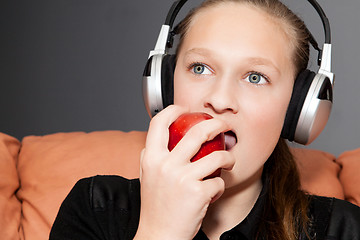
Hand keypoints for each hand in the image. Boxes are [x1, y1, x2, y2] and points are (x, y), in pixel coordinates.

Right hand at [134, 105, 234, 239]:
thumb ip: (152, 156)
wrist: (159, 235)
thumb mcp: (147, 176)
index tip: (185, 109)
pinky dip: (219, 186)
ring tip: (228, 161)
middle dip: (217, 124)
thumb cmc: (156, 207)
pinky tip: (213, 191)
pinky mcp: (198, 193)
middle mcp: (165, 164)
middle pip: (197, 132)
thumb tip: (158, 138)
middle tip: (224, 125)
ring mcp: (182, 178)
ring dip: (228, 157)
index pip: (159, 123)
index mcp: (151, 158)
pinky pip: (219, 182)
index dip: (173, 110)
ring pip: (217, 156)